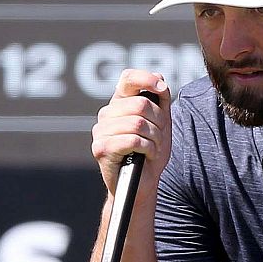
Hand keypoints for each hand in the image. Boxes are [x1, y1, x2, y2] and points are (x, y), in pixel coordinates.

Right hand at [90, 70, 170, 191]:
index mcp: (120, 104)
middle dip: (159, 122)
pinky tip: (146, 156)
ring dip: (154, 139)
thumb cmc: (150, 153)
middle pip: (141, 104)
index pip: (128, 78)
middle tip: (158, 138)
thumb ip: (160, 100)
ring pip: (138, 123)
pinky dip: (148, 149)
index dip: (146, 79)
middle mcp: (107, 115)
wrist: (142, 185)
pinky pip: (133, 140)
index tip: (161, 89)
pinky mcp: (101, 148)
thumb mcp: (161, 124)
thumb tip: (158, 76)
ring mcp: (101, 131)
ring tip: (152, 149)